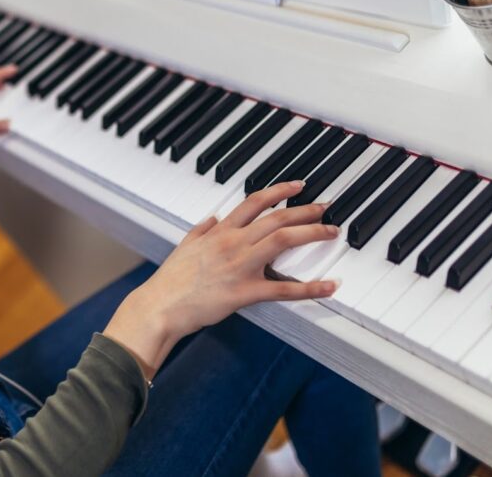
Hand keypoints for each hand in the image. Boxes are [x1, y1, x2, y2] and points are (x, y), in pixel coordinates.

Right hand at [103, 181, 339, 378]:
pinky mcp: (245, 292)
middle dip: (306, 210)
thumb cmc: (171, 280)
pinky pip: (283, 289)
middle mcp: (233, 243)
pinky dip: (310, 287)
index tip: (298, 186)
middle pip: (277, 217)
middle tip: (326, 208)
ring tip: (331, 232)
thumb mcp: (184, 246)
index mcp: (220, 231)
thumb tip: (213, 218)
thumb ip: (201, 230)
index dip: (280, 191)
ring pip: (283, 241)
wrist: (160, 306)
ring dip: (312, 233)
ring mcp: (240, 266)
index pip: (255, 201)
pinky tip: (328, 286)